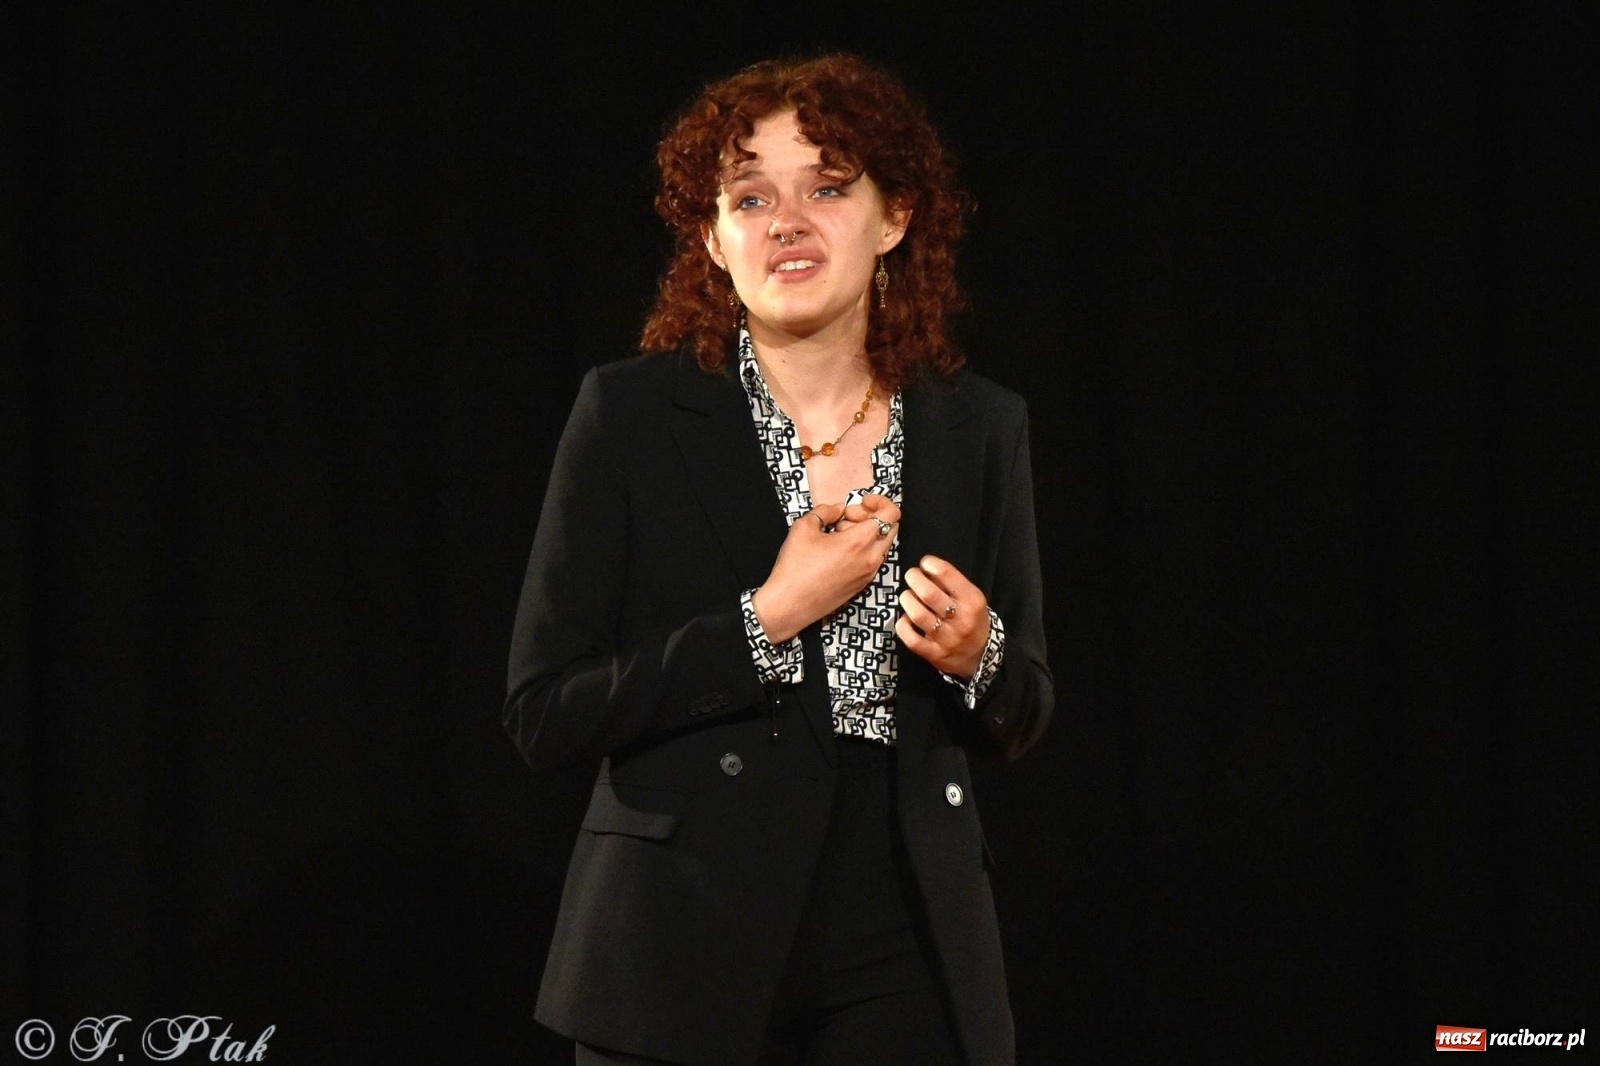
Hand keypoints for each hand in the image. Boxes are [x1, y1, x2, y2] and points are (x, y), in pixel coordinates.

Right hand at [753, 499, 901, 642]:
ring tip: (838, 535)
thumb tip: (839, 509)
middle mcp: (871, 559)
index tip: (861, 501)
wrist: (789, 605)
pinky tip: (838, 551)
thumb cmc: (794, 567)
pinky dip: (862, 549)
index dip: (879, 501)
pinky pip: (873, 559)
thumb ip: (826, 511)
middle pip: (890, 528)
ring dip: (867, 534)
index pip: (892, 514)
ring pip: (882, 544)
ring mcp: (869, 574)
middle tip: (846, 517)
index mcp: (860, 542)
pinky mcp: (862, 585)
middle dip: (872, 516)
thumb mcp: (804, 527)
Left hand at [896, 554, 989, 678]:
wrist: (980, 654)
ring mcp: (947, 639)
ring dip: (907, 600)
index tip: (925, 563)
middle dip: (914, 579)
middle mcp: (961, 620)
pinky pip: (911, 638)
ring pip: (917, 615)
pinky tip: (905, 619)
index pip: (947, 574)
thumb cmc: (971, 619)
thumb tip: (925, 569)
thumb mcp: (971, 598)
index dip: (930, 564)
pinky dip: (903, 625)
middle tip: (911, 576)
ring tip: (907, 596)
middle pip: (929, 594)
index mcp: (972, 601)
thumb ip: (951, 583)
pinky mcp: (934, 654)